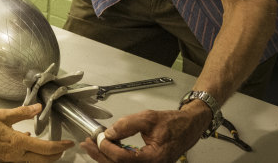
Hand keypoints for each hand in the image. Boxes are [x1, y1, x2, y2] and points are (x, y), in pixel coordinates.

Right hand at [0, 104, 73, 161]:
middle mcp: (16, 154)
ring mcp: (10, 158)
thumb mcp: (3, 114)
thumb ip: (22, 112)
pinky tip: (30, 142)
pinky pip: (24, 159)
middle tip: (64, 147)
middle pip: (43, 160)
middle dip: (56, 155)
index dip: (60, 146)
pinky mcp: (5, 158)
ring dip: (46, 156)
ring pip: (34, 161)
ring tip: (52, 147)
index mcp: (17, 143)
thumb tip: (37, 108)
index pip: (46, 148)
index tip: (69, 143)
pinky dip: (33, 154)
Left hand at [79, 107, 209, 161]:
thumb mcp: (148, 118)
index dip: (107, 148)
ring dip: (105, 156)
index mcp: (155, 158)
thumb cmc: (175, 123)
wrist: (189, 125)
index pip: (123, 158)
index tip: (99, 138)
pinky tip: (106, 147)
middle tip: (88, 144)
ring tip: (92, 146)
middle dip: (101, 155)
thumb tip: (110, 132)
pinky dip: (114, 156)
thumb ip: (127, 124)